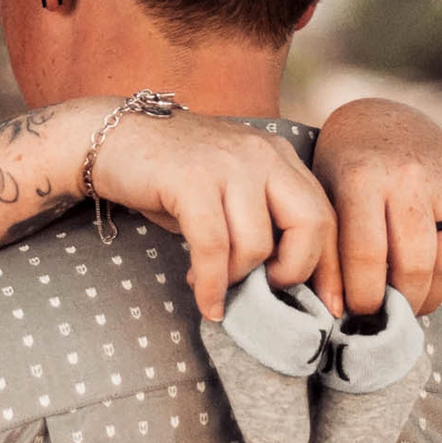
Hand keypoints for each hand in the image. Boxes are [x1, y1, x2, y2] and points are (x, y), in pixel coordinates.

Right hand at [84, 108, 342, 321]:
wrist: (109, 136)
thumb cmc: (170, 174)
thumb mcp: (229, 191)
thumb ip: (259, 221)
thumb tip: (283, 283)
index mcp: (278, 156)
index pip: (325, 213)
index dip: (332, 266)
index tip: (330, 306)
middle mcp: (261, 154)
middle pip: (310, 224)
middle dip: (294, 272)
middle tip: (266, 292)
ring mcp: (227, 164)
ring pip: (257, 244)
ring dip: (237, 280)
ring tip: (213, 285)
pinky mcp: (191, 180)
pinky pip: (214, 248)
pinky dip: (212, 284)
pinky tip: (203, 298)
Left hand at [313, 98, 441, 315]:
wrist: (378, 118)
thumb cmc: (342, 170)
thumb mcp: (323, 197)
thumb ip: (328, 249)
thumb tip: (335, 310)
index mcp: (361, 178)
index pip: (367, 255)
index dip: (365, 296)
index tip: (360, 311)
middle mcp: (407, 176)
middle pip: (415, 265)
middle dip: (403, 303)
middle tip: (392, 312)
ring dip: (435, 294)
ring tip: (416, 301)